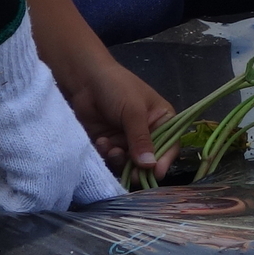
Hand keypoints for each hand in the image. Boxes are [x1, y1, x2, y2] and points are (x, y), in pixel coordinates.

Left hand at [49, 46, 176, 177]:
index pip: (170, 145)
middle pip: (149, 158)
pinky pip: (111, 158)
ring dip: (120, 158)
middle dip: (139, 167)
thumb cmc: (117, 88)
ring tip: (110, 147)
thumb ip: (141, 139)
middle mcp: (147, 132)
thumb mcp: (133, 111)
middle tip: (131, 174)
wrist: (84, 80)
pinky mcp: (109, 143)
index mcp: (161, 120)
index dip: (164, 160)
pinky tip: (101, 142)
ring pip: (129, 162)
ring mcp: (127, 139)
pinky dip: (106, 154)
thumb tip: (150, 166)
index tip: (156, 174)